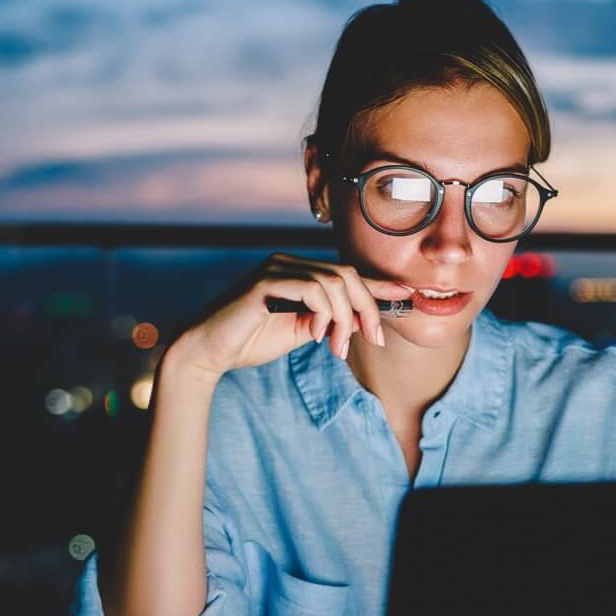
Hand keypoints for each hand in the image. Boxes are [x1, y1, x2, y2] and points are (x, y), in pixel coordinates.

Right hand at [170, 252, 414, 377]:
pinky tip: (317, 337)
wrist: (207, 352)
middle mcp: (288, 263)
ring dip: (346, 318)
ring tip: (338, 347)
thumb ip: (325, 321)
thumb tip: (356, 320)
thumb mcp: (298, 332)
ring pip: (334, 281)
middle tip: (374, 339)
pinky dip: (325, 315)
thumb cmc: (248, 342)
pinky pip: (313, 289)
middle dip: (367, 308)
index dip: (378, 285)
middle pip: (346, 274)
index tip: (407, 296)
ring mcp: (276, 268)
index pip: (345, 274)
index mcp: (297, 272)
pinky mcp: (265, 281)